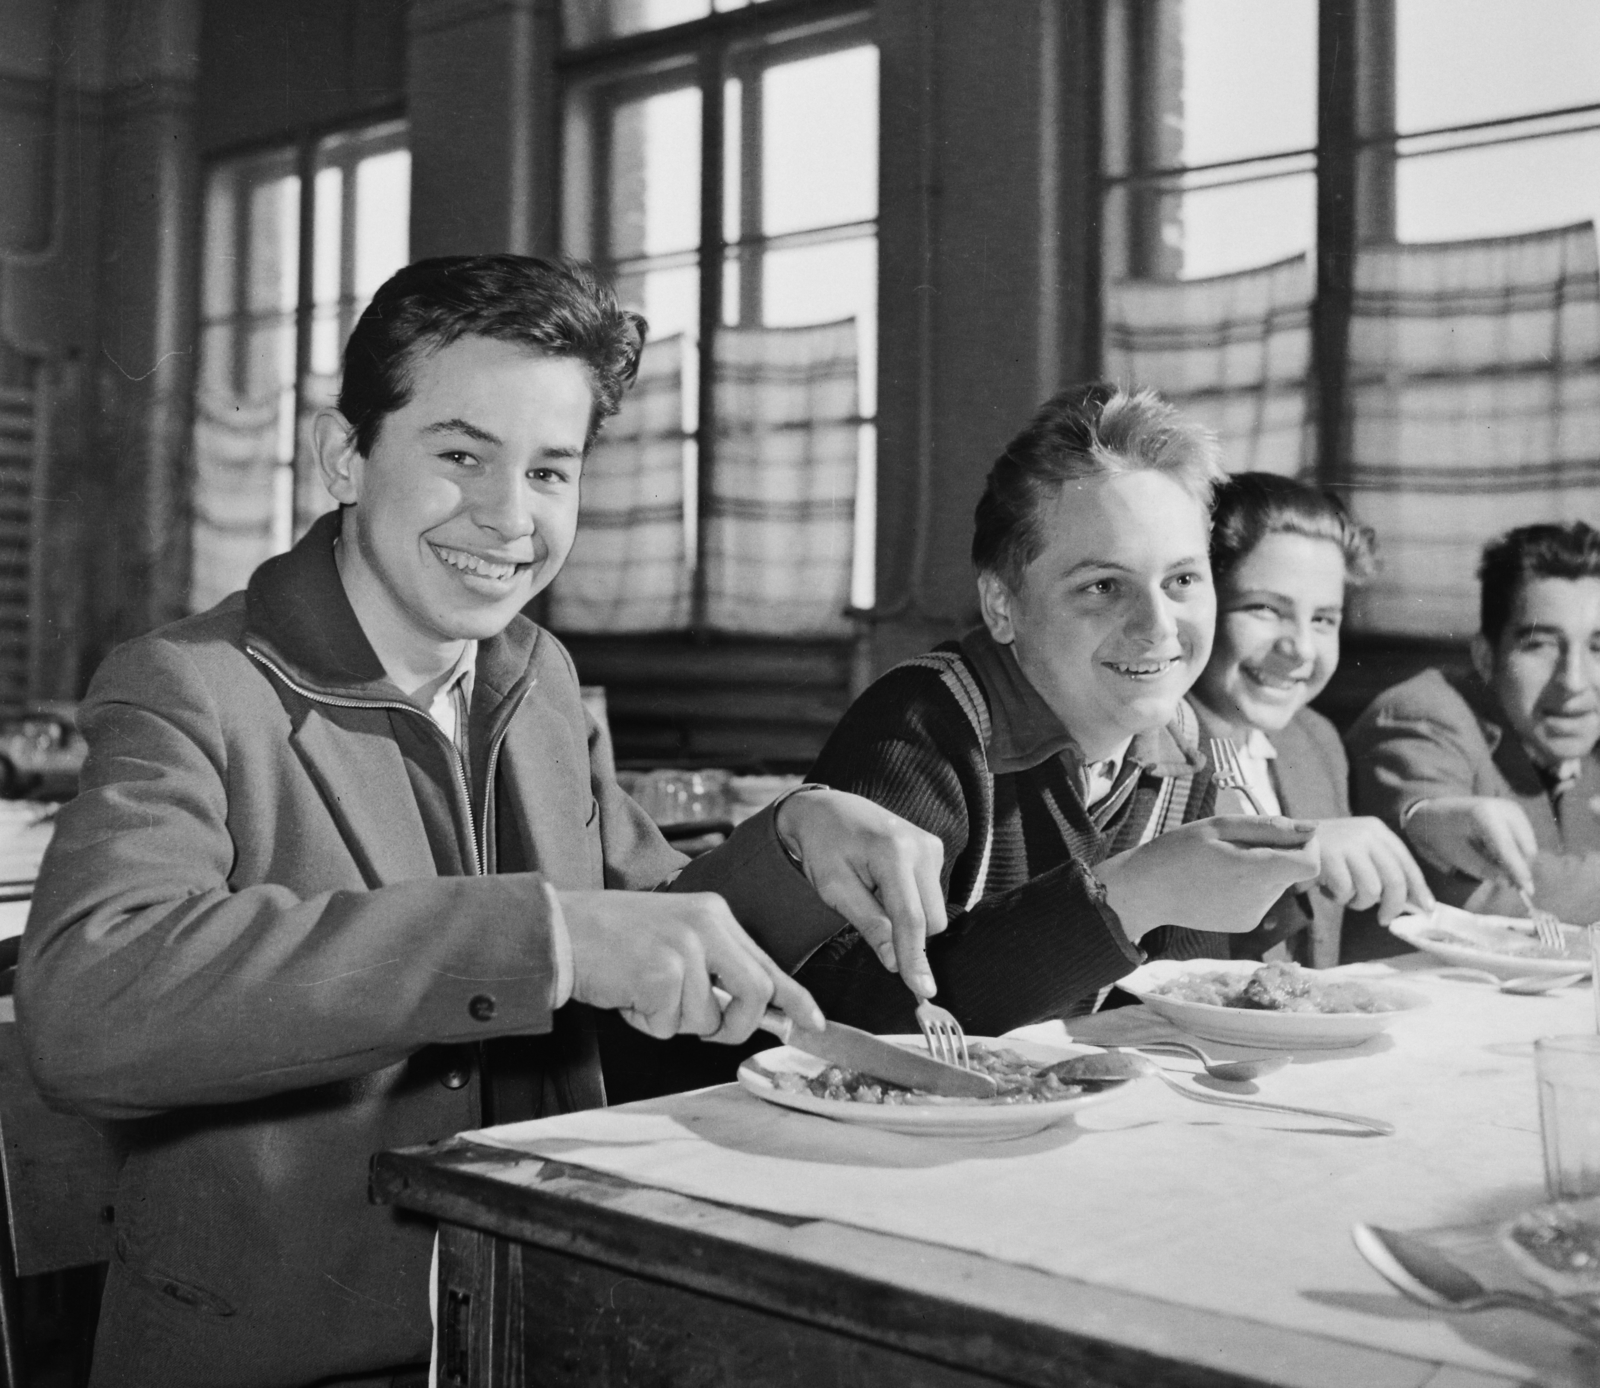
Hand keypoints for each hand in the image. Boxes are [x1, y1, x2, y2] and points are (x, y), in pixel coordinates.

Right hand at [559, 889, 824, 1042]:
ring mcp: (684, 947)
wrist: (559, 931)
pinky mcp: (660, 972)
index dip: (795, 998)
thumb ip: (717, 967)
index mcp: (714, 914)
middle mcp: (706, 924)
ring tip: (643, 992)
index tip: (815, 1022)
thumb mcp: (677, 938)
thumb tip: (759, 1010)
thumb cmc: (614, 940)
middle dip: (735, 1025)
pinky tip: (627, 995)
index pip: (768, 962)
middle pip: (755, 992)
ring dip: (673, 1021)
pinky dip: (646, 1023)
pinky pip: (669, 1025)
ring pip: (706, 1018)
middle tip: (706, 1030)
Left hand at [774, 788, 946, 997]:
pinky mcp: (934, 849)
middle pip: (931, 920)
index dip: (915, 958)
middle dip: (906, 934)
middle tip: (867, 913)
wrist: (827, 810)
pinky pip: (931, 895)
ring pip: (934, 910)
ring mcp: (931, 845)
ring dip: (907, 917)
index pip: (911, 919)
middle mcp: (921, 846)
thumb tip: (895, 962)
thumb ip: (868, 924)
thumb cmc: (823, 848)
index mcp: (893, 853)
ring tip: (873, 893)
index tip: (921, 991)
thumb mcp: (834, 888)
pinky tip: (884, 884)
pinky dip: (910, 901)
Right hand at [1092, 816, 1321, 940]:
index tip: (1280, 832)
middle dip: (1275, 852)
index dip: (1304, 844)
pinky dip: (1249, 885)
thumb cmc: (1177, 850)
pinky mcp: (1245, 924)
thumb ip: (1269, 827)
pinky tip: (1218, 881)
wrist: (1145, 892)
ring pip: (1277, 882)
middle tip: (1234, 845)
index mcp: (1254, 872)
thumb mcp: (1219, 826)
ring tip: (1221, 863)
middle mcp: (1259, 900)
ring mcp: (1253, 915)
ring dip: (1260, 868)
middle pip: (1292, 870)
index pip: (1310, 863)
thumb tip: (1312, 828)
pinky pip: (1262, 896)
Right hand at [1310, 816, 1434, 921]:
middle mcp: (1365, 833)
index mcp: (1377, 831)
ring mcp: (1347, 843)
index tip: (1426, 909)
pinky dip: (1337, 897)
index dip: (1419, 889)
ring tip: (1343, 896)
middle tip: (1383, 919)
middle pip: (1394, 880)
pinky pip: (1345, 890)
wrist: (1283, 840)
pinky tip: (1326, 889)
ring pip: (1371, 889)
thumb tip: (1416, 902)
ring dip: (1357, 901)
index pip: (1406, 863)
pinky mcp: (1329, 855)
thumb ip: (1382, 869)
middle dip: (1392, 906)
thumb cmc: (1325, 854)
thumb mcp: (1357, 852)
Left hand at [1403, 796, 1537, 893]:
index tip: (1528, 892)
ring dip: (1517, 863)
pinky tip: (1492, 853)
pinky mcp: (1518, 815)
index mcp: (1483, 813)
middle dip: (1520, 869)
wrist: (1437, 813)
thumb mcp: (1456, 856)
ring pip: (1529, 847)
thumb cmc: (1442, 835)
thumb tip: (1509, 883)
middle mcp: (1504, 807)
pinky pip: (1525, 843)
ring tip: (1489, 863)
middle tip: (1509, 887)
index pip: (1507, 846)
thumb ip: (1483, 869)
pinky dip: (1515, 855)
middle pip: (1526, 847)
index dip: (1518, 869)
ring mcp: (1514, 809)